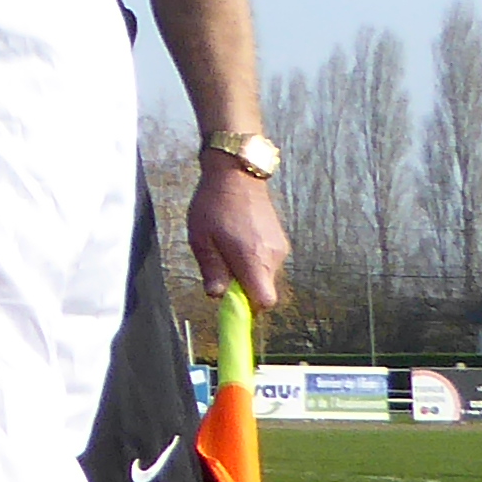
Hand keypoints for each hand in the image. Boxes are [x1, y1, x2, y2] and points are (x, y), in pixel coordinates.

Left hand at [187, 158, 289, 314]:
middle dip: (242, 288)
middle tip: (220, 268)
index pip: (265, 301)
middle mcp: (273, 256)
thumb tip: (217, 296)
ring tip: (226, 248)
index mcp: (254, 259)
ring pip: (264, 276)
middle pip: (263, 290)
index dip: (248, 308)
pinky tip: (236, 241)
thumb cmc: (214, 205)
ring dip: (246, 273)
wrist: (237, 173)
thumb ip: (212, 271)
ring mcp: (280, 247)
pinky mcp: (280, 240)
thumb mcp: (202, 240)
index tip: (230, 303)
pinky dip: (252, 261)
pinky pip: (266, 262)